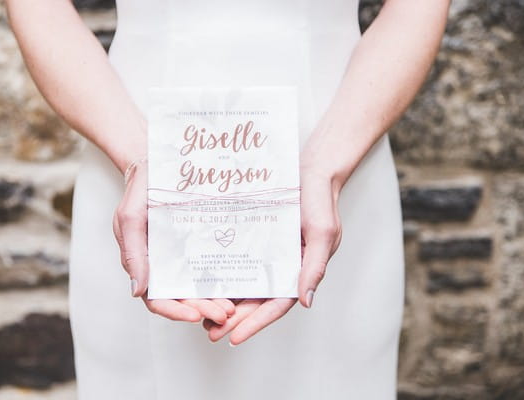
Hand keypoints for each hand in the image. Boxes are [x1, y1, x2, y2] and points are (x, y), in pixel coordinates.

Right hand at [112, 160, 235, 324]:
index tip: (194, 316)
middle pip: (183, 297)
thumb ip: (133, 253)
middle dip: (202, 309)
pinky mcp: (200, 242)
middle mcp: (166, 264)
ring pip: (199, 286)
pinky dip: (222, 278)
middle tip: (225, 314)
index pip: (157, 298)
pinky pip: (211, 264)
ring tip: (233, 307)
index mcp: (146, 263)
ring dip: (214, 300)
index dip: (174, 311)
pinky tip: (237, 282)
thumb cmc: (140, 189)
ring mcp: (184, 254)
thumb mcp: (130, 217)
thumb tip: (137, 291)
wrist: (158, 162)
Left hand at [201, 163, 342, 344]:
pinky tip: (205, 282)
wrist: (310, 170)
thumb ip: (314, 266)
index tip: (234, 338)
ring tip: (201, 316)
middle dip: (234, 319)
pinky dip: (223, 274)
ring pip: (244, 284)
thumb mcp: (322, 233)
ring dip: (225, 302)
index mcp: (300, 271)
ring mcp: (266, 254)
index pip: (277, 304)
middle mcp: (281, 267)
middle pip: (256, 300)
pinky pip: (237, 260)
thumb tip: (305, 301)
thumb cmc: (320, 201)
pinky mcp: (254, 238)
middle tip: (209, 332)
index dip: (256, 323)